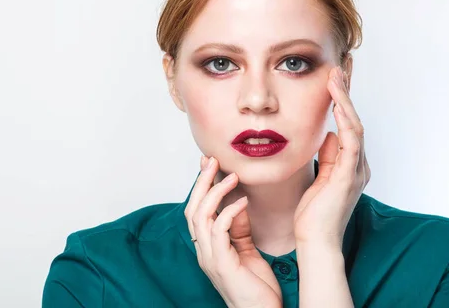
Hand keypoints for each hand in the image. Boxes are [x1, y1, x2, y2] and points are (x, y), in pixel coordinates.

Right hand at [184, 155, 282, 307]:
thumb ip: (238, 228)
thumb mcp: (246, 250)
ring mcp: (210, 258)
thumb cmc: (256, 288)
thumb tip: (238, 201)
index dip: (200, 185)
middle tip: (212, 159)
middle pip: (192, 208)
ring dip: (215, 192)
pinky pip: (219, 231)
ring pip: (200, 216)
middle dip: (201, 182)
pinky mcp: (221, 264)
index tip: (208, 163)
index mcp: (207, 246)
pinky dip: (230, 212)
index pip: (196, 209)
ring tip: (231, 176)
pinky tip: (243, 201)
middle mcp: (203, 251)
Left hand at [293, 65, 370, 248]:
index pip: (348, 124)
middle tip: (340, 66)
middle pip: (354, 119)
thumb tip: (328, 134)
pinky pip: (352, 142)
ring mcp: (356, 170)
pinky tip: (338, 104)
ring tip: (336, 76)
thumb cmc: (313, 214)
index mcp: (350, 164)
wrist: (315, 240)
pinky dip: (346, 120)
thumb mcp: (318, 177)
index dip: (343, 100)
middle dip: (347, 92)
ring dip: (345, 99)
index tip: (334, 78)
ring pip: (355, 126)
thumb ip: (326, 157)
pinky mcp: (349, 176)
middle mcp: (358, 164)